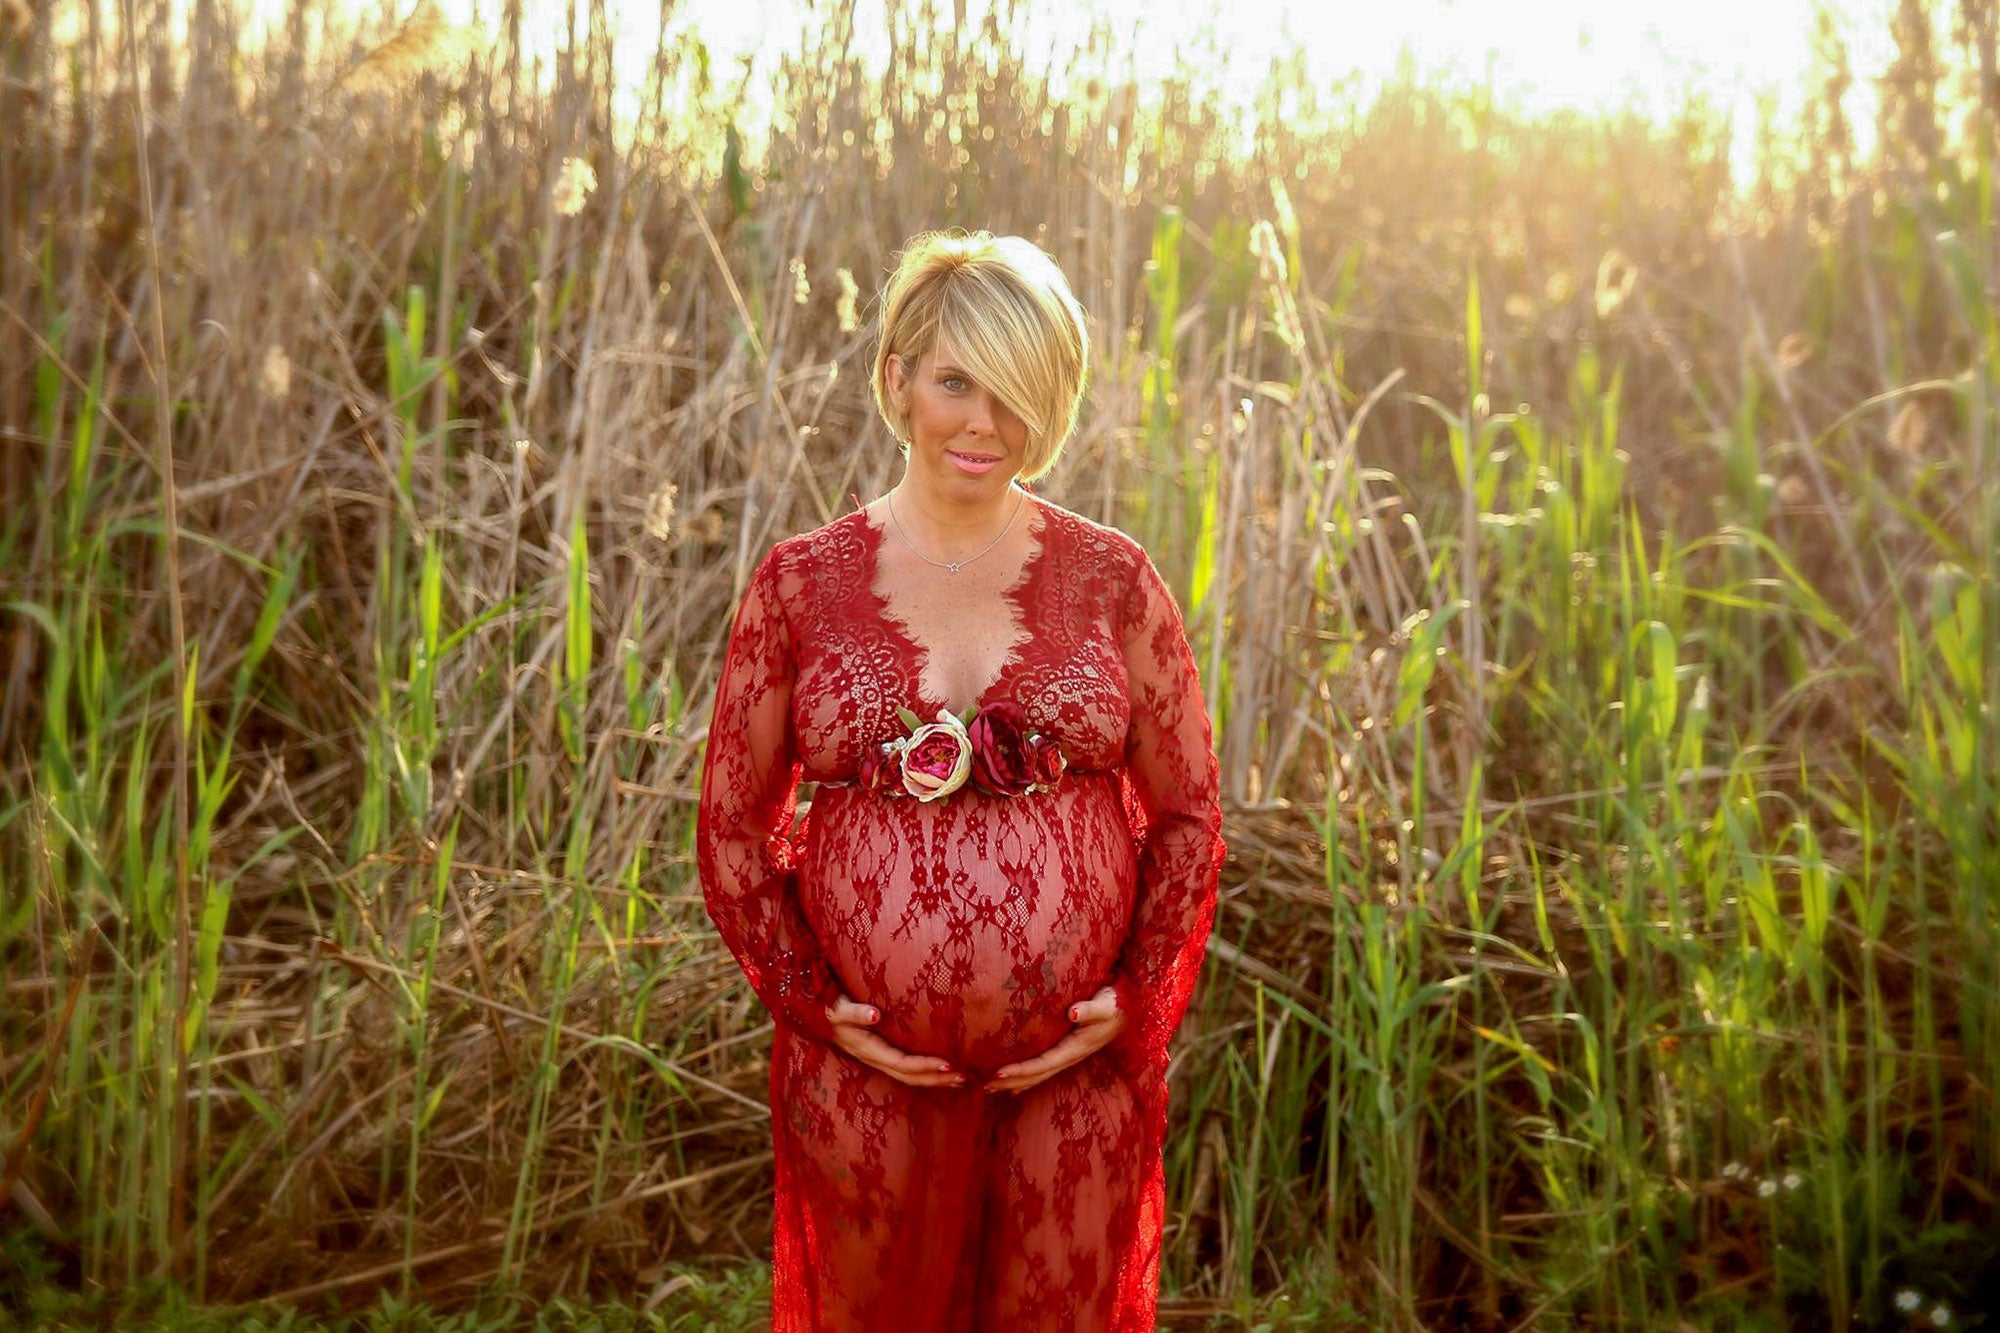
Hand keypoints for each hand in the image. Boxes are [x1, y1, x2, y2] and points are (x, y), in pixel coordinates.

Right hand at [825, 994, 964, 1087]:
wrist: (811, 1010)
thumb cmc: (827, 1006)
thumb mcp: (838, 1008)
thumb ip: (854, 1012)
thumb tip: (874, 1015)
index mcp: (868, 1049)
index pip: (902, 1064)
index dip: (925, 1067)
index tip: (950, 1065)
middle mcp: (873, 1057)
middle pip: (908, 1076)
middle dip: (936, 1079)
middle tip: (965, 1077)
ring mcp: (875, 1057)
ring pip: (907, 1074)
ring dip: (932, 1078)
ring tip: (959, 1078)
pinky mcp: (878, 1052)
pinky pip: (903, 1066)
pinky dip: (923, 1069)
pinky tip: (939, 1068)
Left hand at [984, 985, 1124, 1094]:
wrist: (1129, 1007)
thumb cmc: (1116, 1003)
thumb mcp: (1106, 1004)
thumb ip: (1091, 1009)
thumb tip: (1073, 1013)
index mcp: (1076, 1047)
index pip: (1044, 1063)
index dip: (1021, 1070)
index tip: (998, 1073)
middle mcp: (1070, 1056)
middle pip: (1037, 1074)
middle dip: (1011, 1081)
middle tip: (983, 1086)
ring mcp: (1069, 1055)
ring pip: (1039, 1074)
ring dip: (1015, 1082)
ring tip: (989, 1088)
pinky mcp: (1067, 1049)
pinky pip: (1044, 1068)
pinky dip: (1027, 1077)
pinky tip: (1013, 1085)